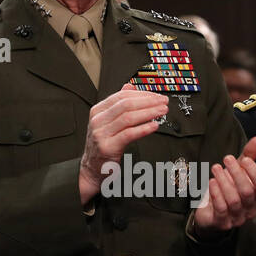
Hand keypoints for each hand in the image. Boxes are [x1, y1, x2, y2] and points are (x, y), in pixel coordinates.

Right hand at [80, 84, 168, 203]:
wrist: (91, 169)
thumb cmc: (103, 145)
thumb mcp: (107, 122)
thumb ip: (118, 105)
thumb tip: (129, 86)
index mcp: (98, 111)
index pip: (121, 96)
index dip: (141, 94)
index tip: (156, 95)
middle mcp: (98, 121)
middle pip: (126, 105)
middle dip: (148, 102)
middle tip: (163, 102)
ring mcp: (101, 134)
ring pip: (128, 118)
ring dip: (149, 113)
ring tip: (162, 111)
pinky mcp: (108, 147)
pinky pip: (129, 134)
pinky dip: (143, 128)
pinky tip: (154, 125)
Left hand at [192, 136, 255, 238]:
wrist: (209, 213)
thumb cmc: (227, 190)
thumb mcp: (238, 172)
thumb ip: (249, 156)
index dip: (255, 172)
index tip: (244, 160)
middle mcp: (250, 209)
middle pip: (247, 191)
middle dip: (236, 173)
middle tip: (226, 159)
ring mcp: (236, 218)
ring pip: (233, 199)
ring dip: (223, 181)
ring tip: (215, 168)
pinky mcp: (222, 223)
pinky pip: (221, 208)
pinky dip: (216, 193)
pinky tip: (211, 182)